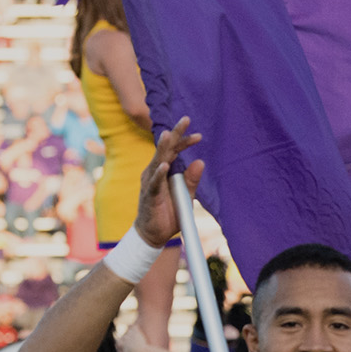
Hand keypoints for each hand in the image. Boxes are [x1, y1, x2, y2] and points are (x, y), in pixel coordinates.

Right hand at [117, 323, 147, 351]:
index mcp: (120, 345)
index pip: (118, 343)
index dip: (120, 343)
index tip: (121, 343)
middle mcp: (124, 339)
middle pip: (123, 336)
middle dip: (125, 337)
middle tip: (128, 338)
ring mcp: (129, 334)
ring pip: (128, 331)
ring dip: (130, 331)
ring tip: (132, 332)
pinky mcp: (136, 331)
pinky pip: (133, 326)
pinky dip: (133, 326)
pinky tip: (134, 325)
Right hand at [134, 116, 204, 246]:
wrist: (153, 233)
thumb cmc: (169, 212)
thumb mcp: (186, 195)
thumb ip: (192, 179)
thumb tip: (201, 162)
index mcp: (165, 170)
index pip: (174, 151)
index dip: (185, 141)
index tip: (199, 135)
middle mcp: (155, 171)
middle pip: (165, 149)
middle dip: (176, 134)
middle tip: (186, 119)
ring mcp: (151, 182)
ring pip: (157, 162)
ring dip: (163, 149)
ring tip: (168, 135)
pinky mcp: (149, 195)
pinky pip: (154, 183)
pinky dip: (159, 175)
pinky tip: (164, 166)